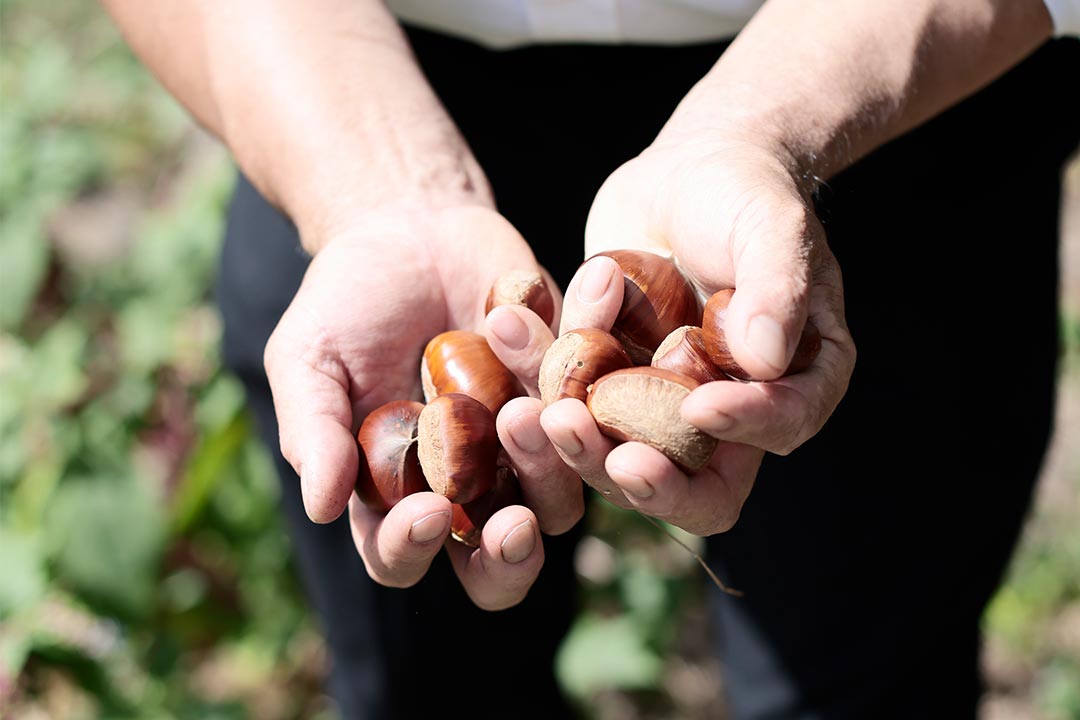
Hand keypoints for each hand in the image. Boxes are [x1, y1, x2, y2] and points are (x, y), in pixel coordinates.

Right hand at [264, 205, 582, 608]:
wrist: (413, 231)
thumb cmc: (346, 303)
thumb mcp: (309, 358)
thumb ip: (313, 429)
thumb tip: (320, 508)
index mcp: (397, 493)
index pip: (401, 555)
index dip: (412, 549)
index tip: (427, 511)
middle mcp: (469, 485)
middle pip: (500, 562)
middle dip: (510, 557)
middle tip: (514, 524)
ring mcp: (527, 445)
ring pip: (562, 498)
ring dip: (551, 466)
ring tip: (523, 408)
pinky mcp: (572, 395)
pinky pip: (598, 405)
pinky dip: (589, 362)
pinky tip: (580, 311)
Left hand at [541, 133, 856, 535]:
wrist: (685, 171)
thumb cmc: (746, 193)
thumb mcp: (771, 227)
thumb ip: (777, 289)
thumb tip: (767, 361)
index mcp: (793, 382)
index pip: (781, 426)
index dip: (745, 428)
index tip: (702, 406)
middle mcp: (730, 411)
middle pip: (697, 482)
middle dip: (651, 480)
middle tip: (611, 454)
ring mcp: (661, 406)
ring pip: (619, 456)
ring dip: (578, 444)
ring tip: (538, 412)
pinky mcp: (605, 385)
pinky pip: (570, 400)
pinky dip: (535, 373)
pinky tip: (506, 330)